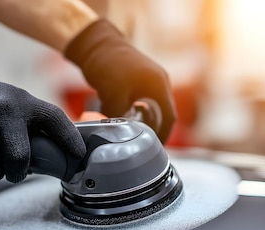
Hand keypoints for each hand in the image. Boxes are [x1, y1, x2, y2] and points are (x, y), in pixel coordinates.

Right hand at [0, 43, 85, 182]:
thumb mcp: (12, 100)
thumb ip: (31, 121)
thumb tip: (54, 152)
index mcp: (23, 102)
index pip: (54, 119)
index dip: (70, 139)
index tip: (78, 155)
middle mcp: (5, 111)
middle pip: (20, 158)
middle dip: (17, 172)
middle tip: (13, 171)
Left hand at [65, 19, 175, 142]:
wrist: (95, 43)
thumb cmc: (107, 64)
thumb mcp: (114, 94)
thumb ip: (120, 115)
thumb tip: (120, 133)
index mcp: (159, 84)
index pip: (169, 118)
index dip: (163, 136)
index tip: (154, 150)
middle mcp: (158, 82)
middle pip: (162, 115)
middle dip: (152, 131)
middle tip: (140, 147)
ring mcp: (149, 81)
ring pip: (150, 110)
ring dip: (142, 123)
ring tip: (131, 138)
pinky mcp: (137, 82)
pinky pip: (140, 103)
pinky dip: (134, 115)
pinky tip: (123, 123)